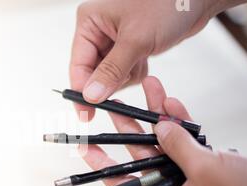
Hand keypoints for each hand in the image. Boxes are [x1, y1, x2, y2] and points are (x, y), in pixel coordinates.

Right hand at [69, 0, 246, 120]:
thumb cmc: (167, 3)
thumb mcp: (135, 40)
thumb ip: (111, 71)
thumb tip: (91, 95)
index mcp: (90, 22)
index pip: (78, 64)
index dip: (82, 91)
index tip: (87, 113)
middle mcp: (98, 31)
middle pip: (92, 72)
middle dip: (111, 80)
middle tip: (124, 78)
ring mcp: (113, 40)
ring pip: (109, 76)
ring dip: (126, 76)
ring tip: (141, 58)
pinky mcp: (128, 48)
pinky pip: (124, 73)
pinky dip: (135, 72)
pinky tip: (145, 59)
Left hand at [79, 76, 246, 185]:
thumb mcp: (205, 171)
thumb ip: (177, 147)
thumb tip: (160, 127)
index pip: (121, 183)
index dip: (102, 163)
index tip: (85, 147)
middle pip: (139, 155)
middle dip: (129, 127)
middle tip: (114, 106)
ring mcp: (182, 177)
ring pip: (161, 142)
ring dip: (156, 116)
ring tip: (146, 90)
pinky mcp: (198, 165)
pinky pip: (182, 140)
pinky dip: (179, 122)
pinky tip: (169, 103)